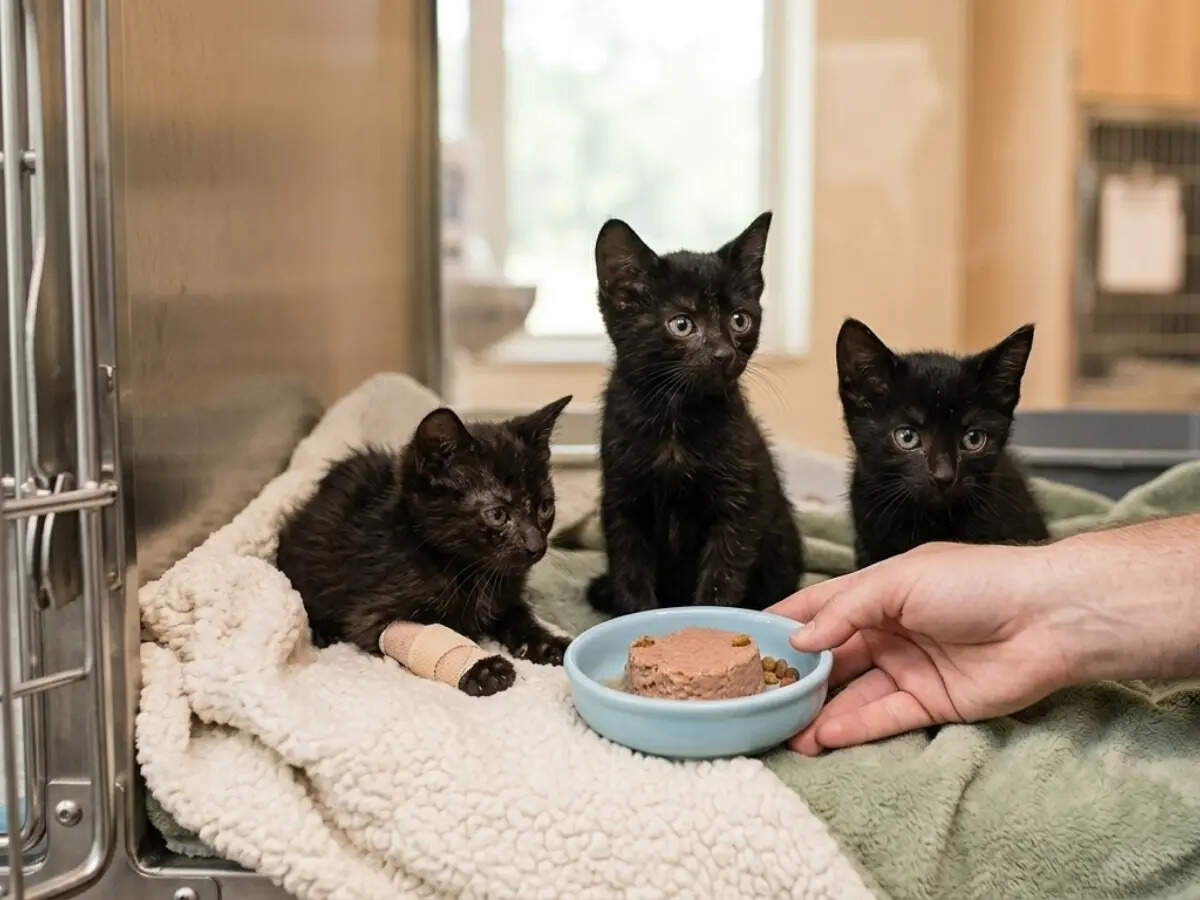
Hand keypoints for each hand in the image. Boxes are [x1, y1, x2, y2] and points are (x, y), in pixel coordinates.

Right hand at [769, 541, 1077, 754]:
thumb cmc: (976, 582)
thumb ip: (845, 611)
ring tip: (786, 730)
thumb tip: (800, 641)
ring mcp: (908, 668)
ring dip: (820, 712)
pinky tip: (824, 736)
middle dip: (797, 678)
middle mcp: (888, 630)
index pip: (819, 608)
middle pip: (832, 658)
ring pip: (852, 694)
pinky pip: (883, 717)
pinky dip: (853, 727)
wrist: (1048, 619)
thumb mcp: (898, 582)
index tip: (744, 643)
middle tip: (761, 698)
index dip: (783, 624)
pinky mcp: (930, 702)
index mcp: (878, 592)